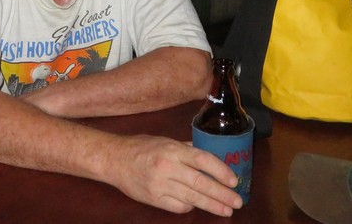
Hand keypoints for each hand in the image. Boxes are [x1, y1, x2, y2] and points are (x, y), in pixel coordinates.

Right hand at [103, 135, 243, 215]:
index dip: (221, 171)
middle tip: (237, 202)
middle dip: (222, 194)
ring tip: (226, 210)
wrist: (114, 159)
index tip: (234, 181)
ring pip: (192, 198)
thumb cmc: (142, 147)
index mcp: (173, 149)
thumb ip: (188, 148)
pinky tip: (199, 205)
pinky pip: (178, 206)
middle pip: (201, 183)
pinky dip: (191, 206)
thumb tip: (211, 155)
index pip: (203, 160)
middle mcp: (167, 167)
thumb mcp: (166, 141)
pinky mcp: (153, 198)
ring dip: (212, 205)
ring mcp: (160, 185)